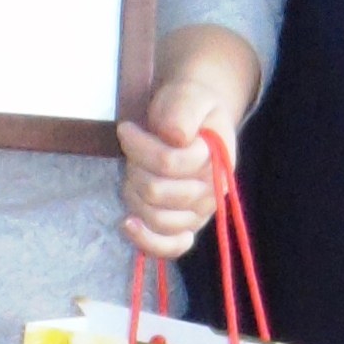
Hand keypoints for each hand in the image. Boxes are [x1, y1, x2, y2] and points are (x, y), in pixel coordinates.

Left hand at [117, 25, 262, 261]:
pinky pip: (170, 248)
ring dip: (134, 192)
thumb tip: (176, 136)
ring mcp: (198, 214)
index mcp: (217, 161)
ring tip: (133, 170)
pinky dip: (148, 242)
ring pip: (155, 217)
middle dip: (135, 167)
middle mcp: (211, 193)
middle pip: (157, 192)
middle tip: (132, 148)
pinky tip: (129, 224)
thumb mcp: (188, 96)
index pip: (169, 163)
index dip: (140, 146)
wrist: (192, 119)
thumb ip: (183, 112)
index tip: (126, 129)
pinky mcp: (184, 227)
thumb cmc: (187, 107)